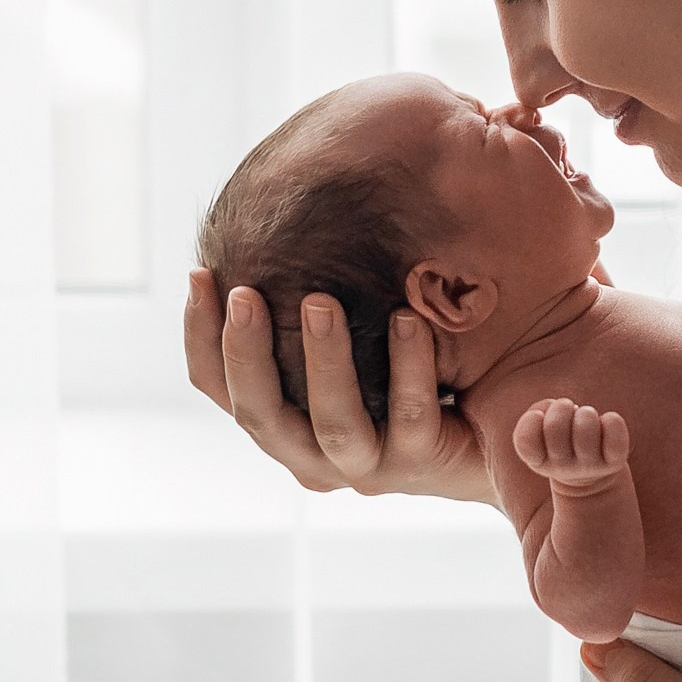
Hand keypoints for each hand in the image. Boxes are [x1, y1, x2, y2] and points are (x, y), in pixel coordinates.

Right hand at [183, 272, 494, 502]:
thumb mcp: (339, 328)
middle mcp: (309, 453)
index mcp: (278, 420)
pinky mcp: (420, 464)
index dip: (200, 334)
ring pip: (334, 422)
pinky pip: (411, 416)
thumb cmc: (393, 362)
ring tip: (321, 301)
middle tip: (245, 292)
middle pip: (259, 413)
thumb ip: (299, 301)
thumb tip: (261, 215)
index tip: (200, 273)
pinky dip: (406, 367)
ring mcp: (364, 466)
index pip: (216, 385)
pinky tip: (407, 318)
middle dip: (247, 352)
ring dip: (325, 360)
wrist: (481, 424)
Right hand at [512, 399, 631, 493]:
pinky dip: (612, 421)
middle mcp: (562, 468)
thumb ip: (539, 410)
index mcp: (538, 461)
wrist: (590, 476)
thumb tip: (551, 406)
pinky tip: (606, 423)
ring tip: (587, 418)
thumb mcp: (543, 429)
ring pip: (585, 425)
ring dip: (586, 413)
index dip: (532, 419)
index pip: (526, 439)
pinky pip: (614, 435)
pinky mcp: (614, 462)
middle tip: (568, 411)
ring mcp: (589, 467)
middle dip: (562, 407)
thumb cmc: (562, 440)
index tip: (540, 416)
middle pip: (555, 425)